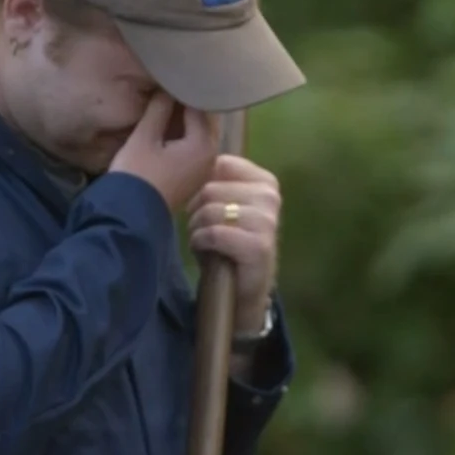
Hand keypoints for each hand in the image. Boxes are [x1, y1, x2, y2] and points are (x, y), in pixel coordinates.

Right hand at [110, 93, 218, 211]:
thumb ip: (159, 108)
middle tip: (171, 83)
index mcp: (204, 143)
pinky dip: (186, 132)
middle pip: (206, 118)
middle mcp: (212, 154)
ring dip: (187, 117)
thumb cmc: (136, 174)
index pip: (201, 104)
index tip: (174, 74)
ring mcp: (205, 167)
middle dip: (190, 101)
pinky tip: (169, 123)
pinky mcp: (195, 174)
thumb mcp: (145, 136)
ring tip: (167, 98)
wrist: (130, 215)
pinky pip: (196, 144)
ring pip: (201, 131)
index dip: (185, 87)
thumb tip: (168, 88)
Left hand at [185, 154, 279, 323]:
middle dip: (194, 210)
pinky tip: (204, 250)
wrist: (240, 290)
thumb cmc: (227, 243)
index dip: (199, 182)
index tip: (198, 203)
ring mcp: (267, 221)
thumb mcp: (222, 206)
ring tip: (202, 239)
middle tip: (198, 227)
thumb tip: (183, 163)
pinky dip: (201, 241)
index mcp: (265, 180)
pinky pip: (215, 233)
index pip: (220, 163)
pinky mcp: (259, 246)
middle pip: (210, 188)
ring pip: (210, 210)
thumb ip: (213, 182)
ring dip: (196, 228)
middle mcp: (270, 196)